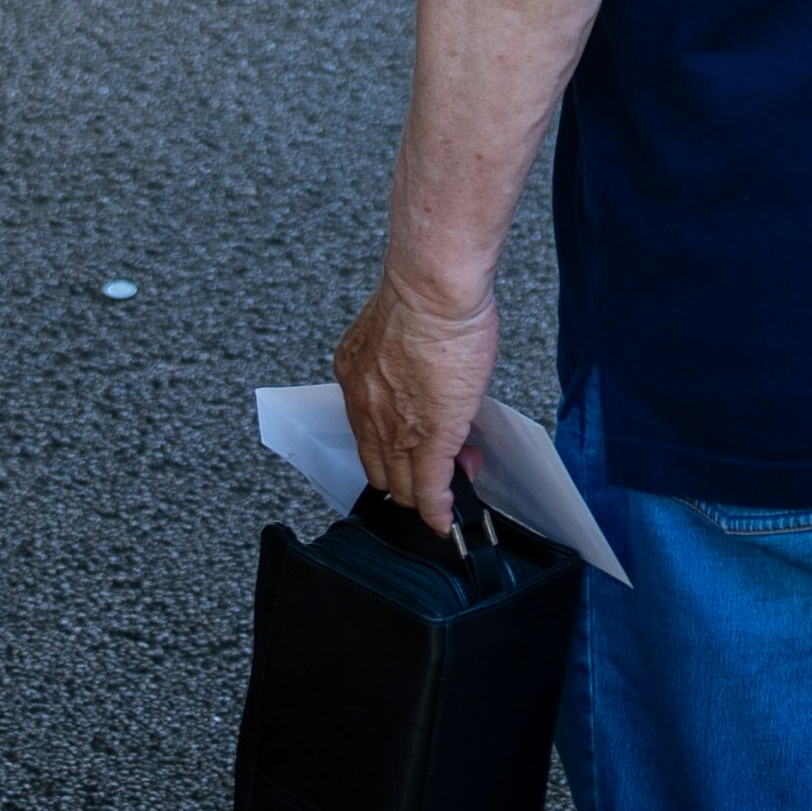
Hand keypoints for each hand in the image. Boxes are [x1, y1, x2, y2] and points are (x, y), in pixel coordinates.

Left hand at [335, 268, 497, 535]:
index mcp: (355, 376)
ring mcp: (396, 430)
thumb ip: (403, 361)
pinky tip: (447, 520)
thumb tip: (429, 376)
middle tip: (440, 464)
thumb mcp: (396, 330)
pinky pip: (431, 490)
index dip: (393, 445)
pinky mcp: (430, 441)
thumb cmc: (423, 292)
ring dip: (427, 492)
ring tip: (455, 480)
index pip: (366, 431)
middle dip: (407, 474)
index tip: (414, 443)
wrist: (432, 290)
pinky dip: (440, 510)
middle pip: (378, 467)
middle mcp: (365, 408)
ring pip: (402, 485)